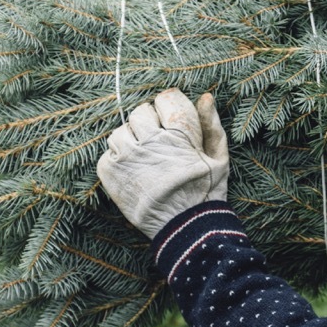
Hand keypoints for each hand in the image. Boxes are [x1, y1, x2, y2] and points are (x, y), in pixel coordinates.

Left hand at [96, 88, 228, 238]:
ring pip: (120, 131)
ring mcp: (127, 157)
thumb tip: (205, 97)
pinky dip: (118, 161)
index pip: (166, 98)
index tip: (172, 120)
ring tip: (145, 160)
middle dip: (149, 123)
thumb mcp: (219, 158)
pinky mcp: (111, 173)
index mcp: (178, 134)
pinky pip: (107, 153)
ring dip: (131, 141)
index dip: (169, 107)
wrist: (185, 229)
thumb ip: (211, 125)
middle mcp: (150, 142)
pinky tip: (134, 173)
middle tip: (159, 144)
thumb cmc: (205, 192)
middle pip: (140, 112)